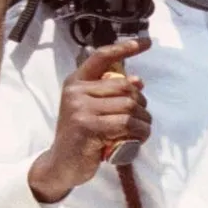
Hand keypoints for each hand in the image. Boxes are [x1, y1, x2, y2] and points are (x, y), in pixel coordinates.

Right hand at [28, 39, 152, 202]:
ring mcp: (81, 109)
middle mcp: (76, 91)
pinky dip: (140, 132)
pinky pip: (127, 124)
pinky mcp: (89, 127)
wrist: (61, 164)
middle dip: (141, 103)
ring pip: (129, 106)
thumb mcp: (92, 109)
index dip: (124, 48)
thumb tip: (138, 80)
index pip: (101, 57)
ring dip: (144, 121)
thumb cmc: (82, 136)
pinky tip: (138, 139)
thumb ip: (110, 93)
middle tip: (143, 119)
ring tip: (142, 131)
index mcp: (76, 82)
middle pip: (125, 87)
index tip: (146, 42)